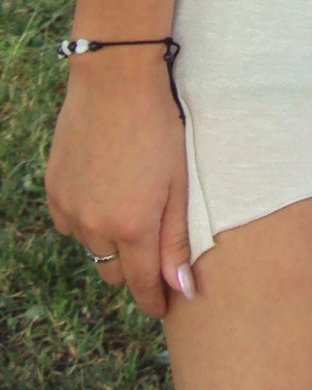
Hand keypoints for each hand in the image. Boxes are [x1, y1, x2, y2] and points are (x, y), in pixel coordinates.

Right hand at [45, 48, 195, 317]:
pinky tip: (103, 189)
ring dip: (108, 239)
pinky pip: (70, 223)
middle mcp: (95, 226)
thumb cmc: (159, 128)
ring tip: (128, 201)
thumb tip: (180, 291)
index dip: (154, 300)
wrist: (115, 82)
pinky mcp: (54, 190)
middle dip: (133, 266)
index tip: (164, 307)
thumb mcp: (179, 184)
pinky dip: (86, 218)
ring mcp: (70, 208)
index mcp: (133, 227)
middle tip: (151, 239)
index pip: (142, 285)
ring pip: (92, 248)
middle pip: (114, 272)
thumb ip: (176, 241)